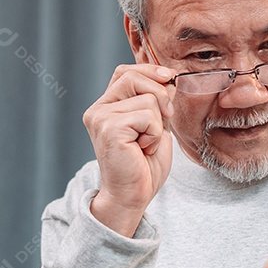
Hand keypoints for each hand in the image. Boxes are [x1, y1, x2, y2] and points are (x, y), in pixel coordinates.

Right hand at [83, 64, 175, 236]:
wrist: (132, 196)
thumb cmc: (143, 166)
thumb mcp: (156, 126)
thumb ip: (158, 102)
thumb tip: (169, 78)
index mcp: (106, 106)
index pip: (125, 72)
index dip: (150, 71)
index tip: (170, 79)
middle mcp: (98, 110)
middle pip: (134, 77)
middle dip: (160, 96)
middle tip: (164, 121)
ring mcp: (100, 118)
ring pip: (147, 99)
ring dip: (157, 124)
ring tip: (146, 143)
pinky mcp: (109, 129)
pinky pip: (147, 116)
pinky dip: (154, 134)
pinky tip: (143, 149)